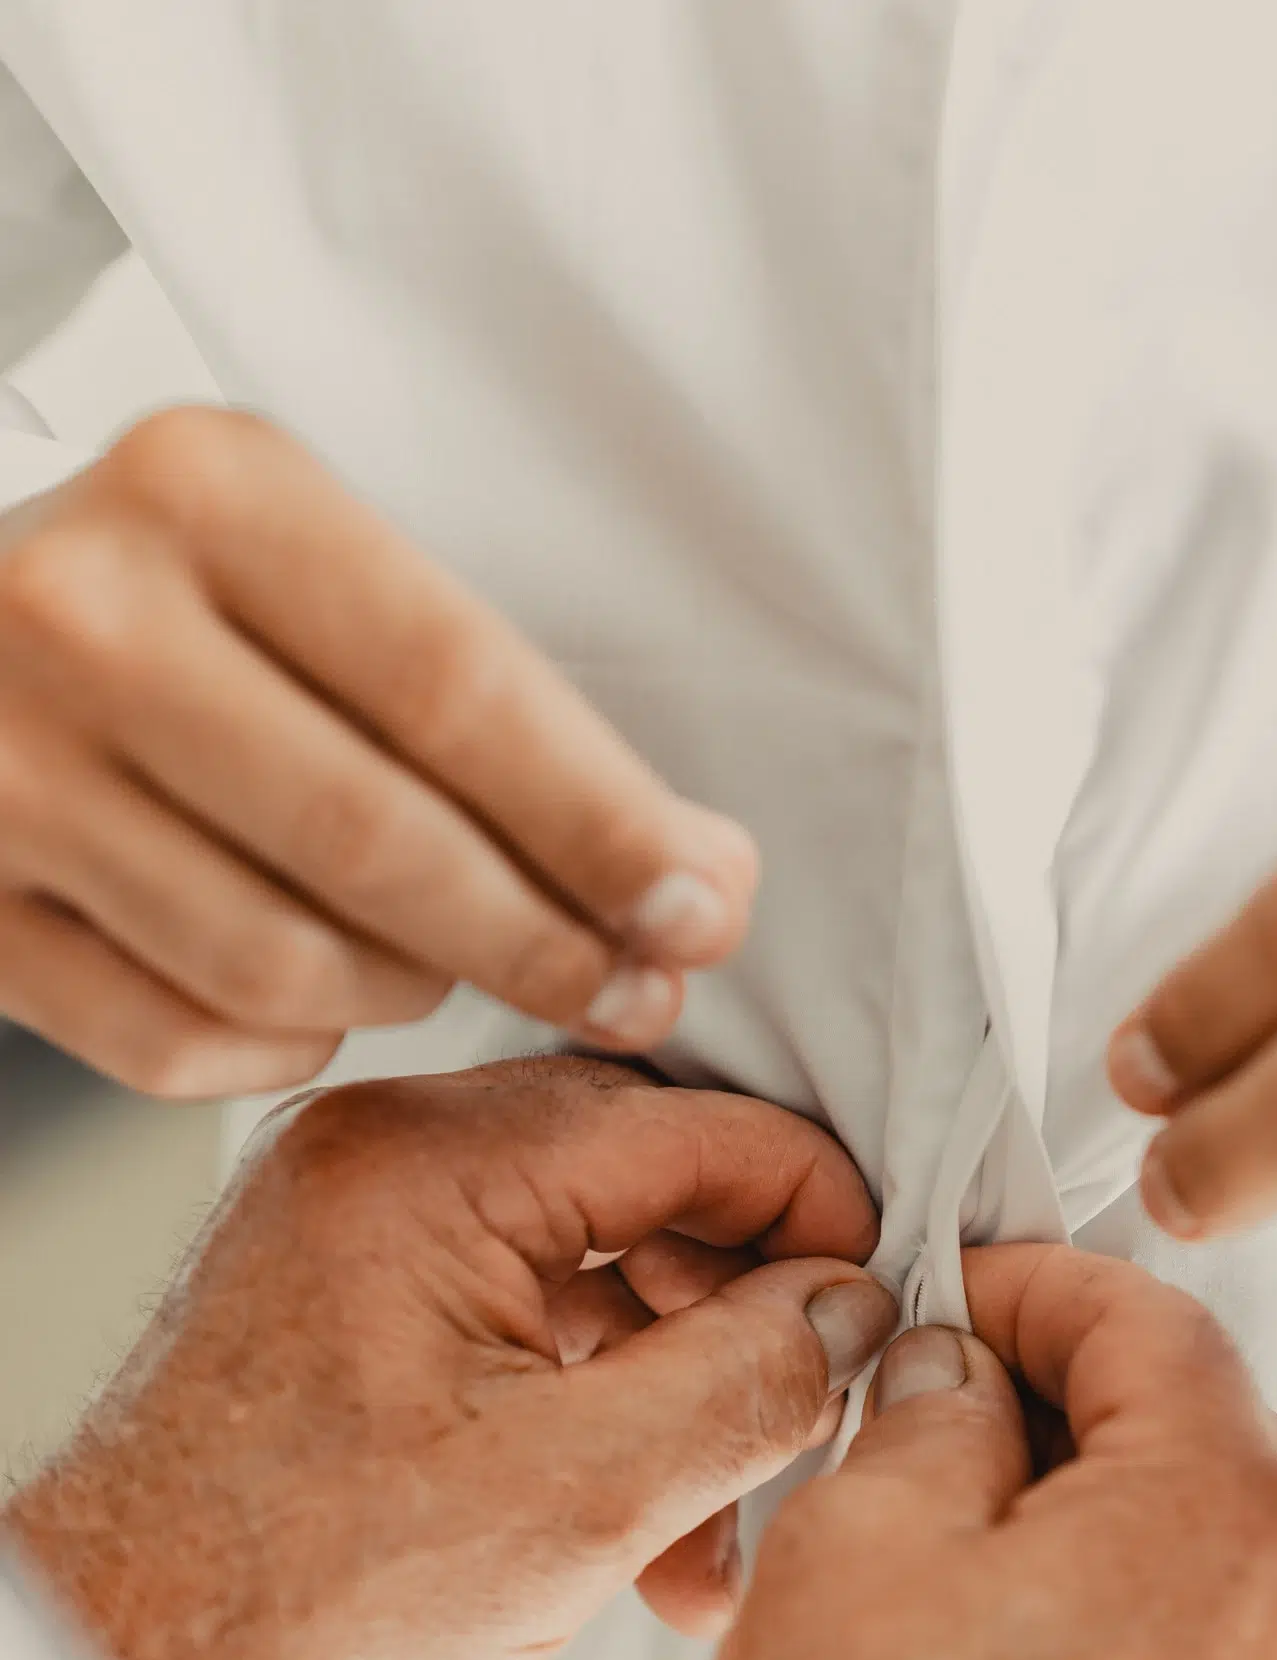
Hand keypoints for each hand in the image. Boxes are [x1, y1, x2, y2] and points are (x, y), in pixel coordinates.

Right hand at [0, 408, 755, 1095]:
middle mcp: (84, 615)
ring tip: (446, 962)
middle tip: (633, 990)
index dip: (600, 823)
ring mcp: (1, 771)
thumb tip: (693, 875)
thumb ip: (487, 707)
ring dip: (409, 991)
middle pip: (381, 844)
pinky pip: (177, 1044)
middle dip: (542, 944)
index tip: (699, 907)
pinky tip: (313, 992)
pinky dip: (278, 1043)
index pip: (455, 688)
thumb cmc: (163, 606)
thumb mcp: (307, 568)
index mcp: (207, 491)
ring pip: (285, 965)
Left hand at [4, 1058, 892, 1659]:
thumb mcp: (576, 1502)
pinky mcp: (355, 1288)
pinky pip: (524, 1305)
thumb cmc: (292, 1603)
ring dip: (679, 1385)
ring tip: (710, 1538)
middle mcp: (387, 1157)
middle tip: (804, 1427)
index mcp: (431, 1169)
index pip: (694, 1125)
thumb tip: (853, 1309)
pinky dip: (597, 1401)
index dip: (817, 1212)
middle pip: (650, 1186)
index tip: (883, 1299)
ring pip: (596, 1260)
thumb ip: (745, 1382)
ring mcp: (363, 1217)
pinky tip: (639, 1529)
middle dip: (745, 1321)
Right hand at [691, 1247, 1276, 1659]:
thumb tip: (959, 1373)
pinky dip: (1121, 1651)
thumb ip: (927, 1411)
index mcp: (1234, 1501)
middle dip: (1057, 1412)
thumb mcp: (857, 1544)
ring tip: (943, 1581)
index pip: (1148, 1317)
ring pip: (1200, 1565)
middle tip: (917, 1430)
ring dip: (1087, 1538)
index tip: (942, 1299)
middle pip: (1192, 1437)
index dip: (1027, 1285)